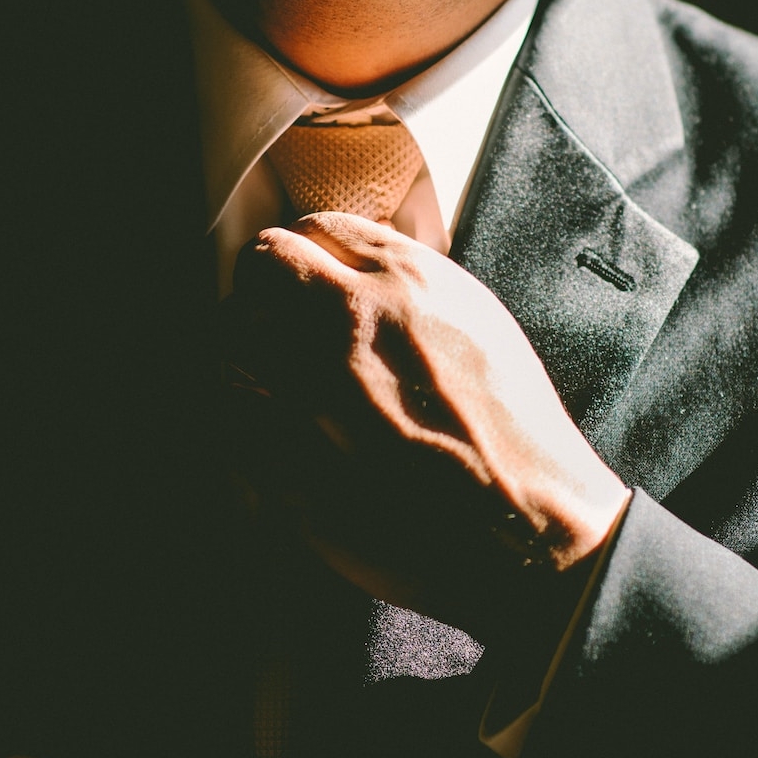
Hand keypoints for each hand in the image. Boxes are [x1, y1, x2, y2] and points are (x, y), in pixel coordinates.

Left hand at [221, 212, 629, 639]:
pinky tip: (286, 448)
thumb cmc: (514, 434)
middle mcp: (345, 322)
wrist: (527, 528)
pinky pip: (230, 422)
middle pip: (258, 272)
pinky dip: (247, 430)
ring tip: (283, 392)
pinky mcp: (280, 459)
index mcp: (402, 281)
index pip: (311, 230)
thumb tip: (353, 270)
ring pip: (230, 342)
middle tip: (282, 332)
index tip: (307, 284)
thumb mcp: (477, 324)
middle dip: (265, 296)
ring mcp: (305, 390)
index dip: (306, 260)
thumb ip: (407, 287)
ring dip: (249, 360)